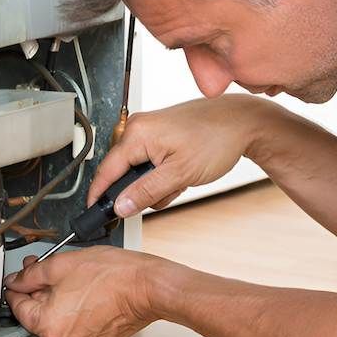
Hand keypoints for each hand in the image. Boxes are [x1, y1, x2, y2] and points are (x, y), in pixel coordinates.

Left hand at [3, 246, 161, 336]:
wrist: (146, 287)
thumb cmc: (112, 276)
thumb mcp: (61, 265)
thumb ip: (30, 275)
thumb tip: (15, 281)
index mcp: (48, 327)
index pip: (18, 307)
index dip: (17, 287)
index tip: (20, 278)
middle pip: (38, 316)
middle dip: (39, 292)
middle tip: (48, 271)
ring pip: (57, 323)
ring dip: (58, 303)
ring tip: (72, 281)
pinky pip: (74, 330)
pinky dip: (75, 315)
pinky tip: (85, 295)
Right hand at [88, 95, 274, 215]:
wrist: (242, 123)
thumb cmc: (217, 139)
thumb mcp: (180, 174)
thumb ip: (146, 192)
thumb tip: (120, 206)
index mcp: (137, 133)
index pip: (106, 170)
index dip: (100, 195)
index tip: (94, 214)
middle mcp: (138, 128)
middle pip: (123, 172)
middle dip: (144, 189)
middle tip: (170, 189)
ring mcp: (148, 130)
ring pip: (139, 171)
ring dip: (158, 184)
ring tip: (182, 177)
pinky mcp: (159, 135)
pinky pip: (150, 163)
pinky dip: (164, 174)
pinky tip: (182, 171)